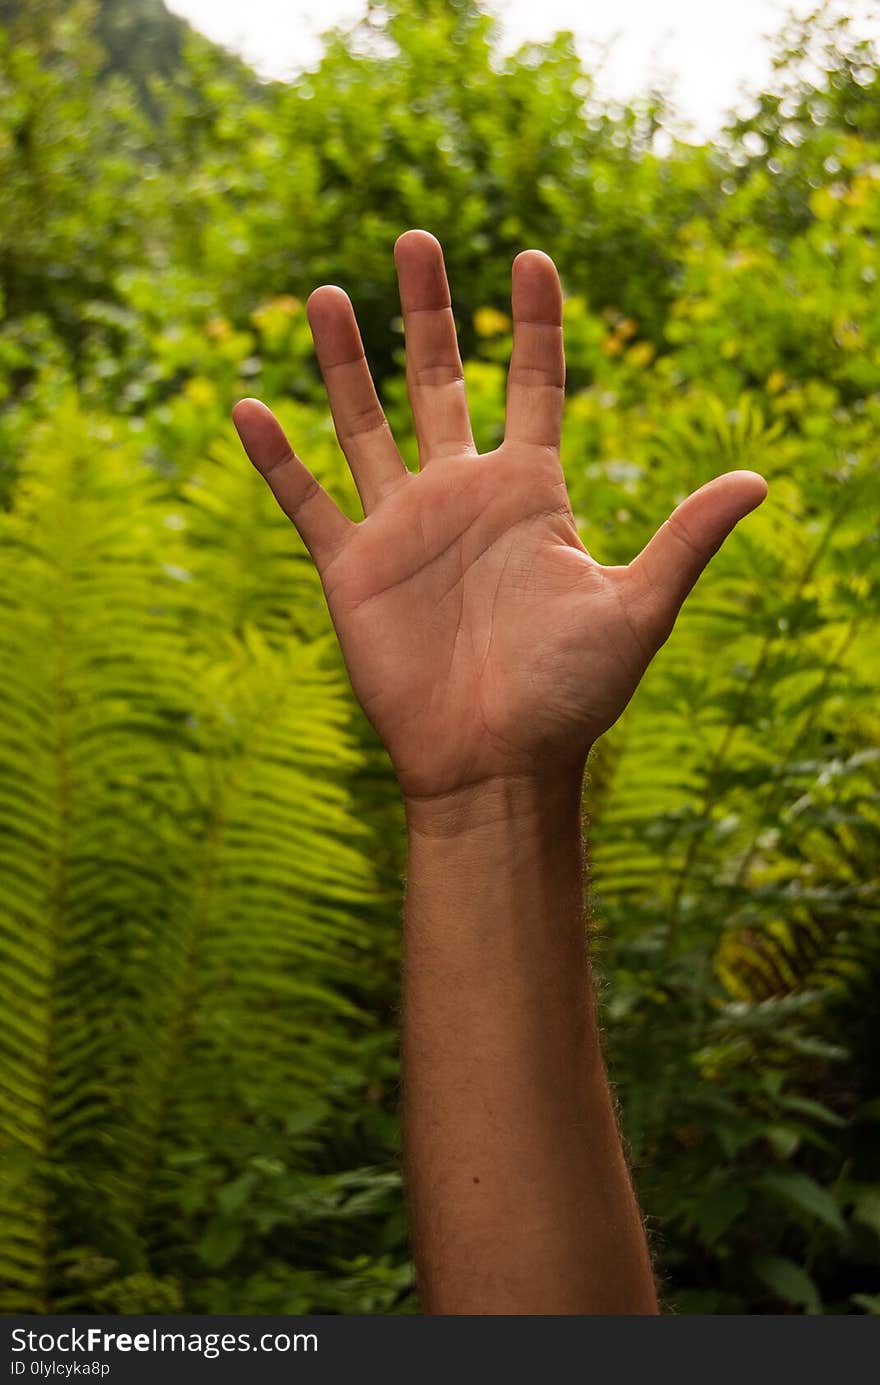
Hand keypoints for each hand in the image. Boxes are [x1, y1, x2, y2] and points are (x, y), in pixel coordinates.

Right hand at [233, 230, 765, 801]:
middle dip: (427, 312)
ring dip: (343, 363)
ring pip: (363, 426)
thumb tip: (758, 478)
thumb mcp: (636, 609)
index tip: (534, 258)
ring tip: (326, 292)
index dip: (536, 324)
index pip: (533, 387)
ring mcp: (402, 528)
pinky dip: (276, 459)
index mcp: (530, 494)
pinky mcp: (353, 569)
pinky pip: (306, 502)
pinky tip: (248, 405)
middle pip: (437, 382)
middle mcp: (462, 496)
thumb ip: (685, 539)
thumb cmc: (571, 696)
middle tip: (415, 240)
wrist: (497, 764)